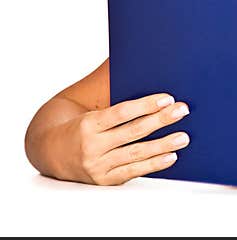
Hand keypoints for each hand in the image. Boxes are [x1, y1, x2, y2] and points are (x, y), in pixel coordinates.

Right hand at [56, 93, 189, 184]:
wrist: (50, 154)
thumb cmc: (80, 126)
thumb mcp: (90, 110)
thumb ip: (109, 90)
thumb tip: (123, 59)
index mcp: (88, 124)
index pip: (121, 112)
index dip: (145, 105)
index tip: (167, 98)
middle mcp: (92, 146)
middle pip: (133, 132)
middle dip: (161, 120)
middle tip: (183, 110)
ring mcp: (98, 165)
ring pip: (136, 153)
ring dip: (163, 145)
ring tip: (183, 137)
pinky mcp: (105, 179)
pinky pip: (133, 171)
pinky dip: (154, 164)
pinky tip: (171, 156)